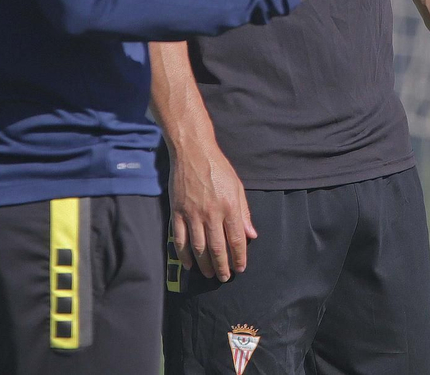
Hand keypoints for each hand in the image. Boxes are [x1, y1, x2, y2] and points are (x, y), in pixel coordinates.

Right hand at [169, 139, 255, 282]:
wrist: (193, 152)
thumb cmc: (218, 168)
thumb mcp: (237, 187)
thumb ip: (244, 212)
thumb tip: (251, 235)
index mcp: (229, 206)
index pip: (236, 240)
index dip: (239, 257)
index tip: (240, 268)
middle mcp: (211, 213)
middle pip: (217, 248)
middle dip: (222, 266)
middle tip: (224, 277)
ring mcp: (193, 213)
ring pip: (199, 247)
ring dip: (205, 264)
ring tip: (210, 274)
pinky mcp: (177, 212)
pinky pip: (180, 239)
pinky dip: (184, 254)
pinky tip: (190, 264)